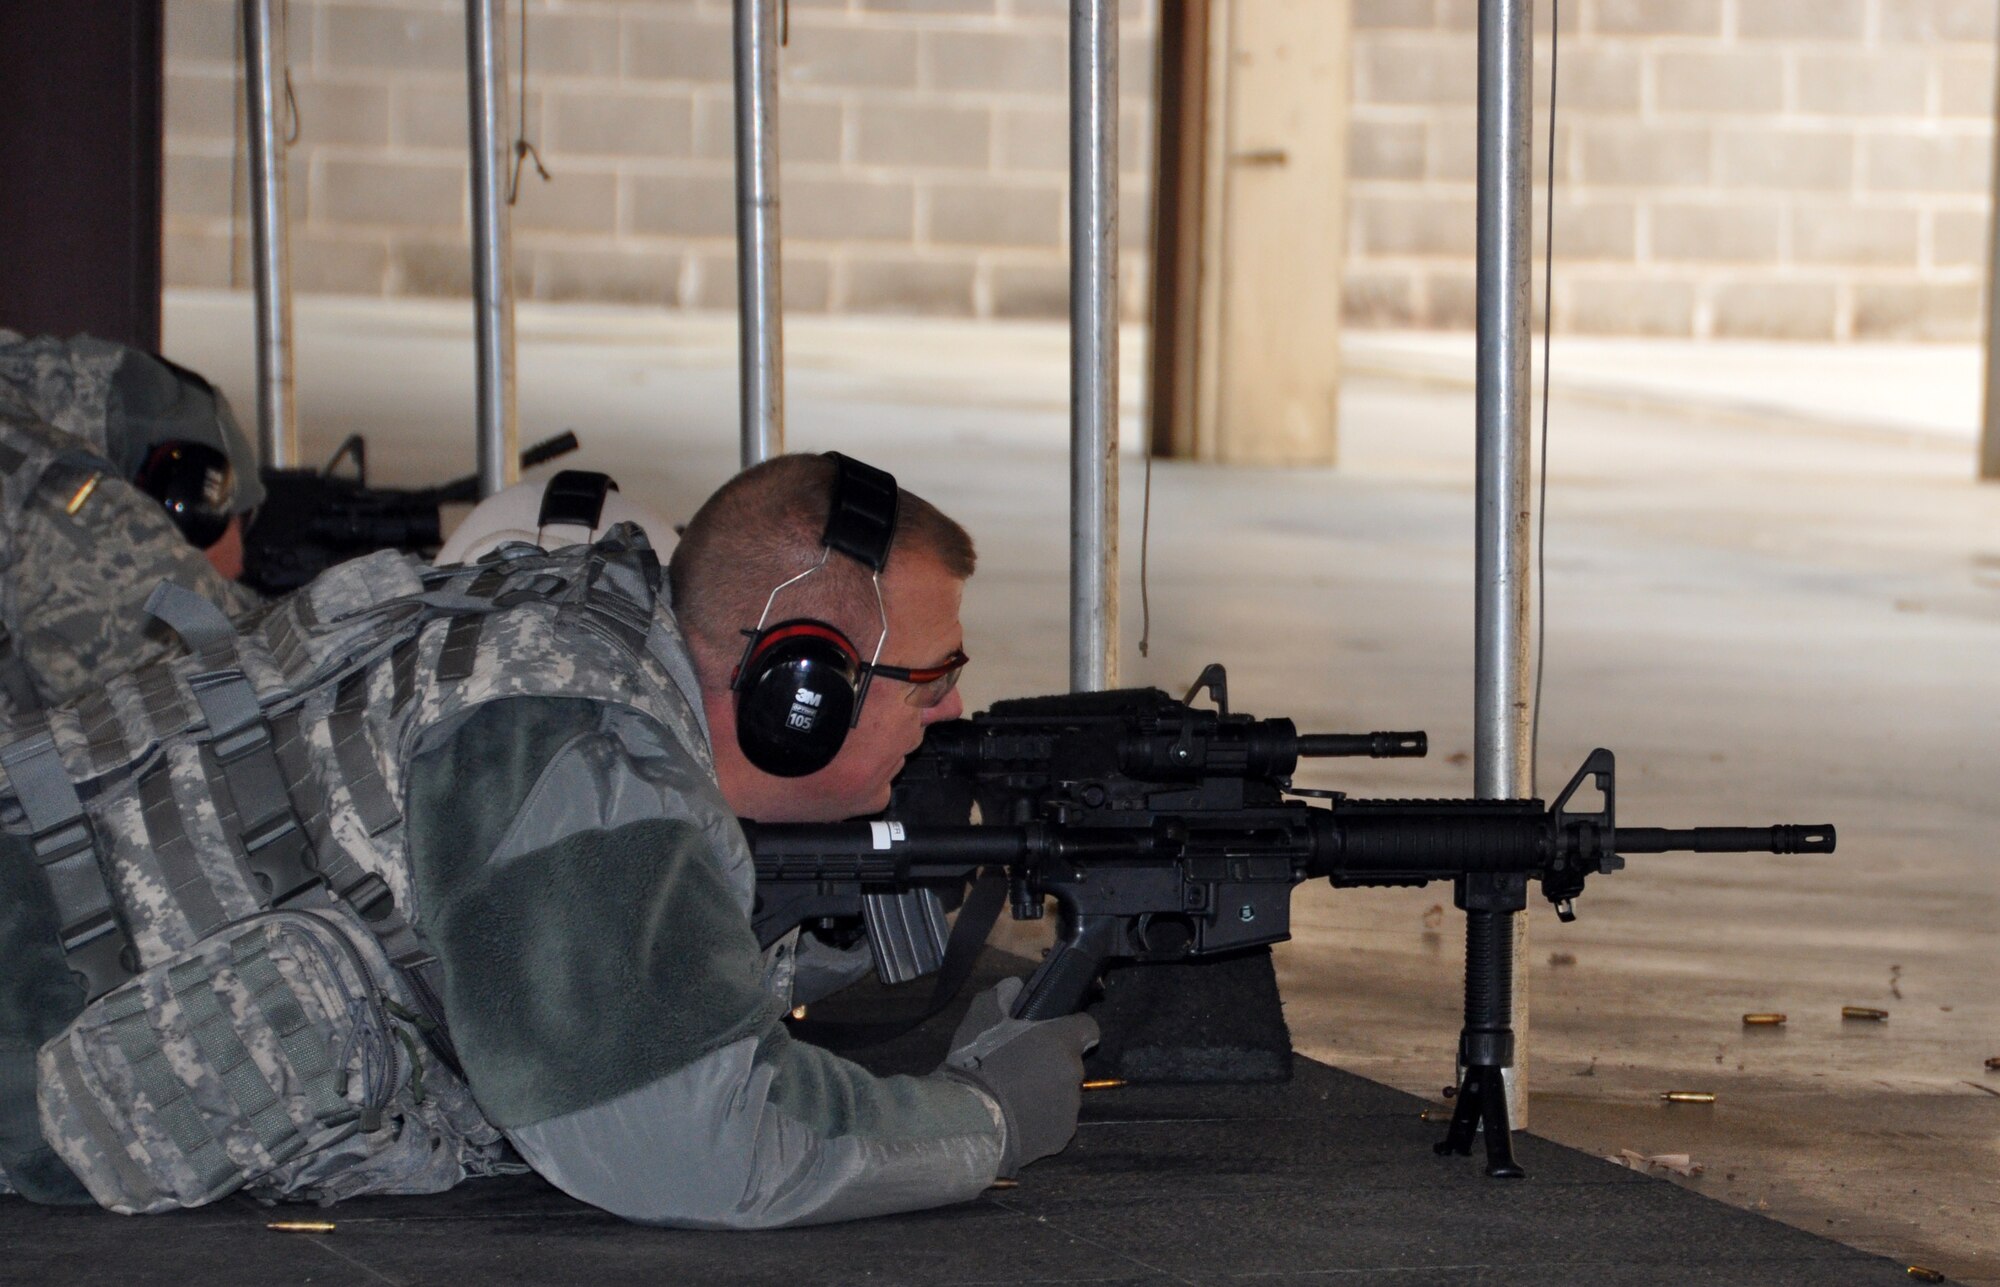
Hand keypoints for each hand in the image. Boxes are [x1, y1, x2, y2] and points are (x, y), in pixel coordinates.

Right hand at [942, 977, 1098, 1174]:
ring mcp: (1070, 1109)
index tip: (1053, 1035)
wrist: (970, 1121)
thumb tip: (1014, 986)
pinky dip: (1040, 1121)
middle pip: (1070, 1064)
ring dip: (1046, 1094)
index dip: (1071, 1028)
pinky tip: (1015, 1120)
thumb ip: (1001, 996)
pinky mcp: (1061, 1138)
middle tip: (1019, 1069)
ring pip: (1063, 1095)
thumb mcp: (980, 1018)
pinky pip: (1054, 1123)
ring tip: (1012, 1098)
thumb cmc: (977, 1064)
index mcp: (1061, 1042)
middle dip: (1050, 1065)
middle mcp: (1073, 1074)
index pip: (1087, 1027)